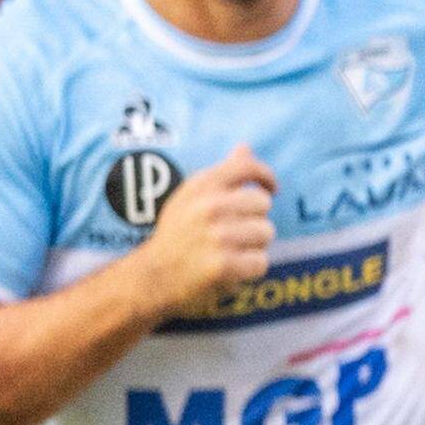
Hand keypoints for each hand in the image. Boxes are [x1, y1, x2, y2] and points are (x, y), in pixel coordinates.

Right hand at [146, 146, 277, 316]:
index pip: (247, 167)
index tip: (271, 189)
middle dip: (254, 219)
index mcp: (201, 186)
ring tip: (229, 250)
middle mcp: (209, 207)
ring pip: (266, 233)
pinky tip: (230, 268)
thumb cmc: (178, 234)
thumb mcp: (190, 197)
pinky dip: (250, 269)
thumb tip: (245, 147)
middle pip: (263, 204)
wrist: (152, 276)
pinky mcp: (223, 265)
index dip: (266, 177)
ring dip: (254, 245)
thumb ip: (222, 174)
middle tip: (233, 232)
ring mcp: (217, 236)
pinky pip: (261, 262)